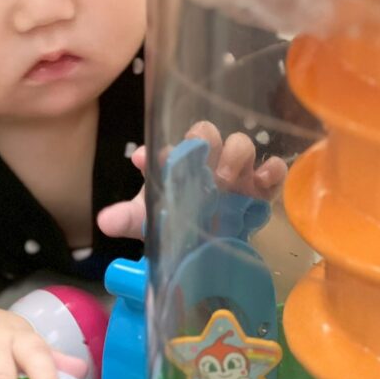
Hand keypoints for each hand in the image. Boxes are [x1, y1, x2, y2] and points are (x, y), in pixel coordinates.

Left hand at [97, 121, 287, 240]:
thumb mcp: (150, 220)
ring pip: (241, 144)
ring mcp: (237, 170)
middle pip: (206, 132)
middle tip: (200, 161)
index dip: (158, 151)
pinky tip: (263, 182)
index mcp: (177, 161)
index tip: (145, 161)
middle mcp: (207, 159)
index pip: (168, 146)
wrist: (207, 246)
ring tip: (226, 179)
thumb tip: (106, 221)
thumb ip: (129, 218)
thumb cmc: (177, 219)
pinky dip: (272, 170)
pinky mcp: (262, 187)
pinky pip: (273, 169)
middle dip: (202, 139)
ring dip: (235, 155)